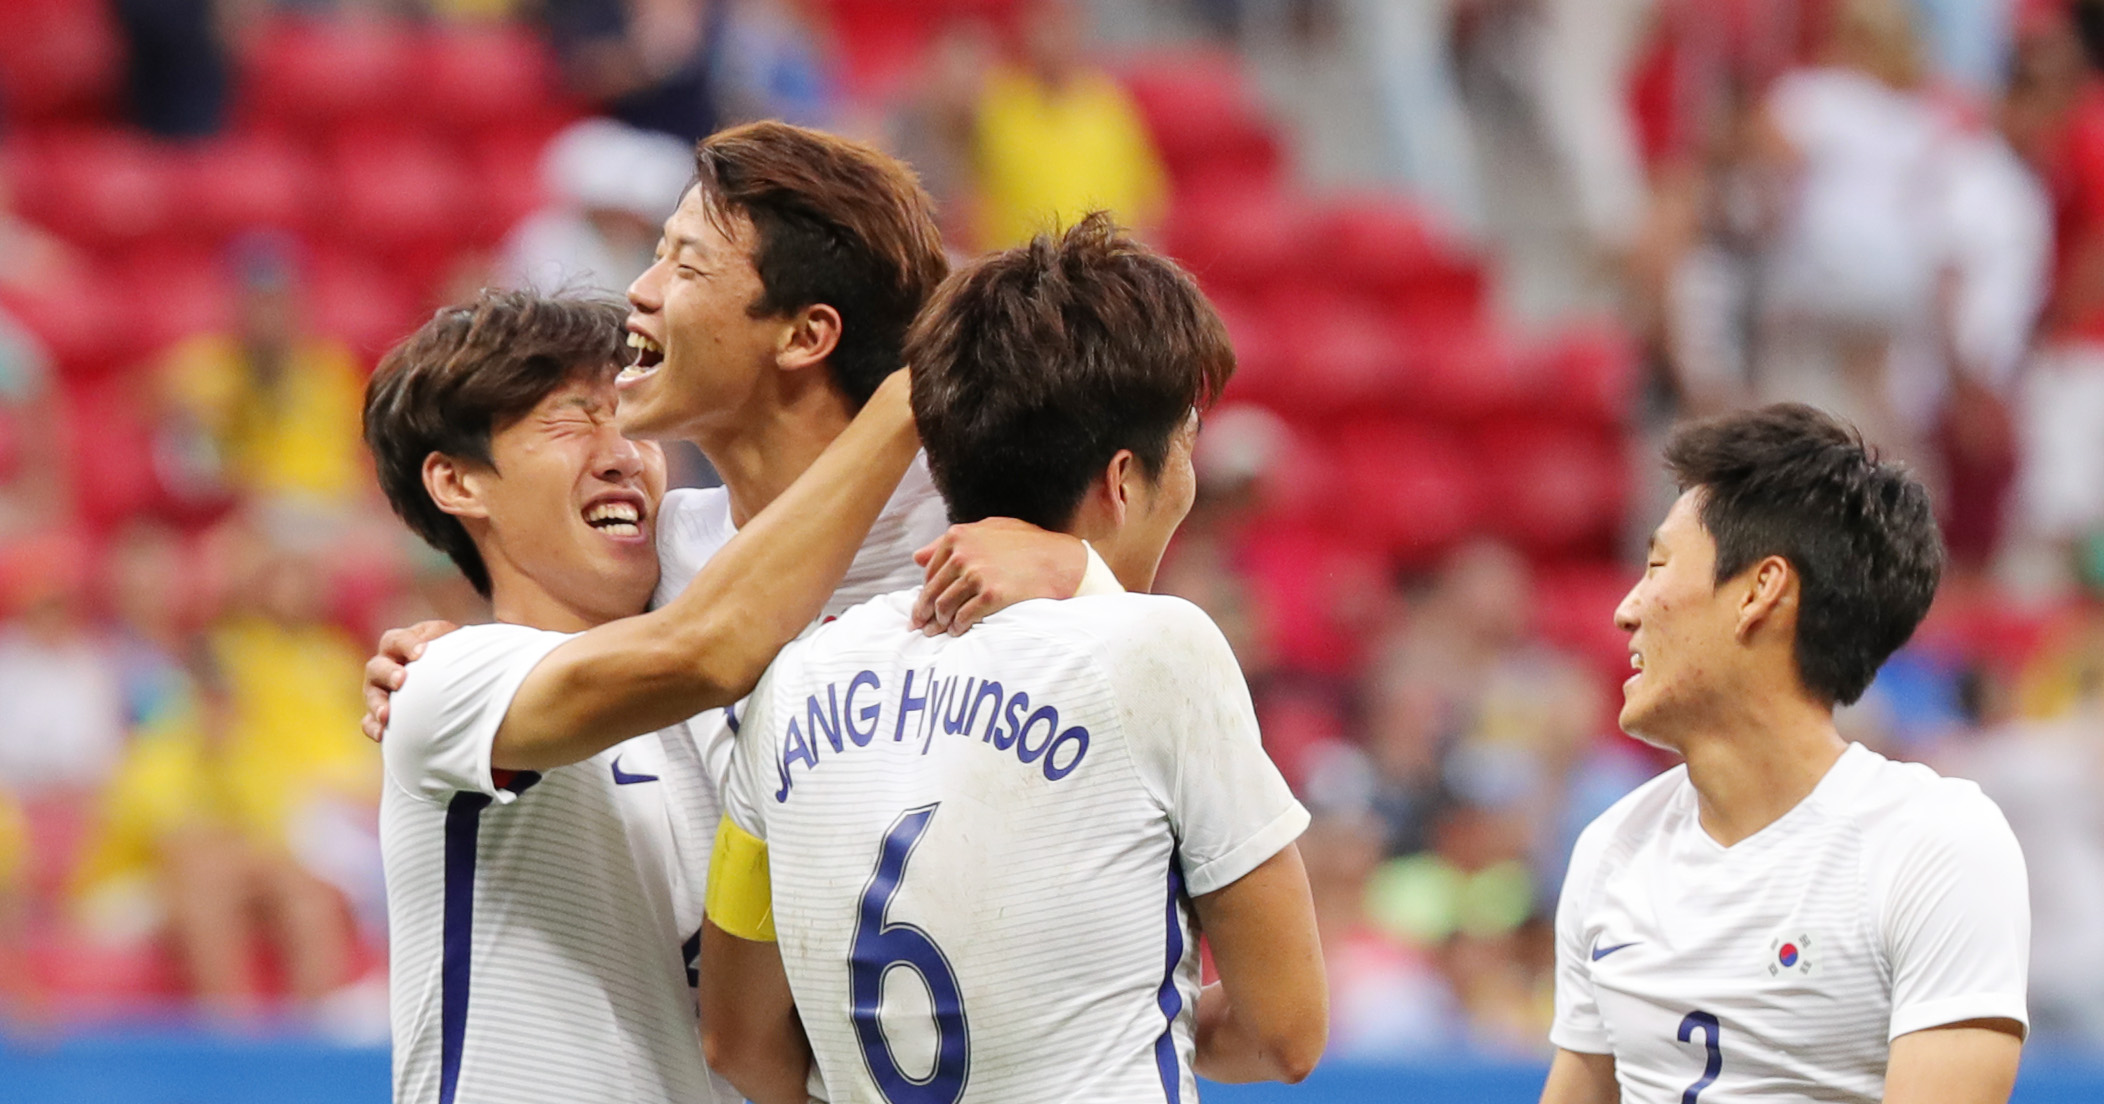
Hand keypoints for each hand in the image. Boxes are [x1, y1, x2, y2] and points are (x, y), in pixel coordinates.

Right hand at [361, 620, 458, 741]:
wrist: (454, 683)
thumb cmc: (453, 657)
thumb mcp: (453, 644)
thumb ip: (450, 644)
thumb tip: (457, 650)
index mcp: (401, 646)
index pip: (396, 641)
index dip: (406, 645)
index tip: (421, 653)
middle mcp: (385, 667)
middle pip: (376, 667)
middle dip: (388, 673)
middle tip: (401, 680)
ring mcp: (380, 691)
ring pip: (371, 695)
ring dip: (378, 704)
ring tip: (386, 715)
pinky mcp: (380, 714)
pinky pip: (369, 722)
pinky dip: (373, 727)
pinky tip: (382, 734)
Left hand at [911, 519, 1085, 636]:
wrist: (1060, 560)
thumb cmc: (1027, 543)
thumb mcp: (990, 529)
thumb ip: (953, 541)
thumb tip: (917, 557)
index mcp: (958, 536)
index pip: (930, 571)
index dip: (925, 591)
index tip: (922, 606)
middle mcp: (963, 554)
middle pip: (933, 591)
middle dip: (924, 612)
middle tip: (919, 627)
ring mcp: (977, 575)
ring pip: (945, 606)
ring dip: (940, 623)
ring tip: (940, 631)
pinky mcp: (991, 595)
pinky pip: (964, 617)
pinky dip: (957, 628)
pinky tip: (958, 632)